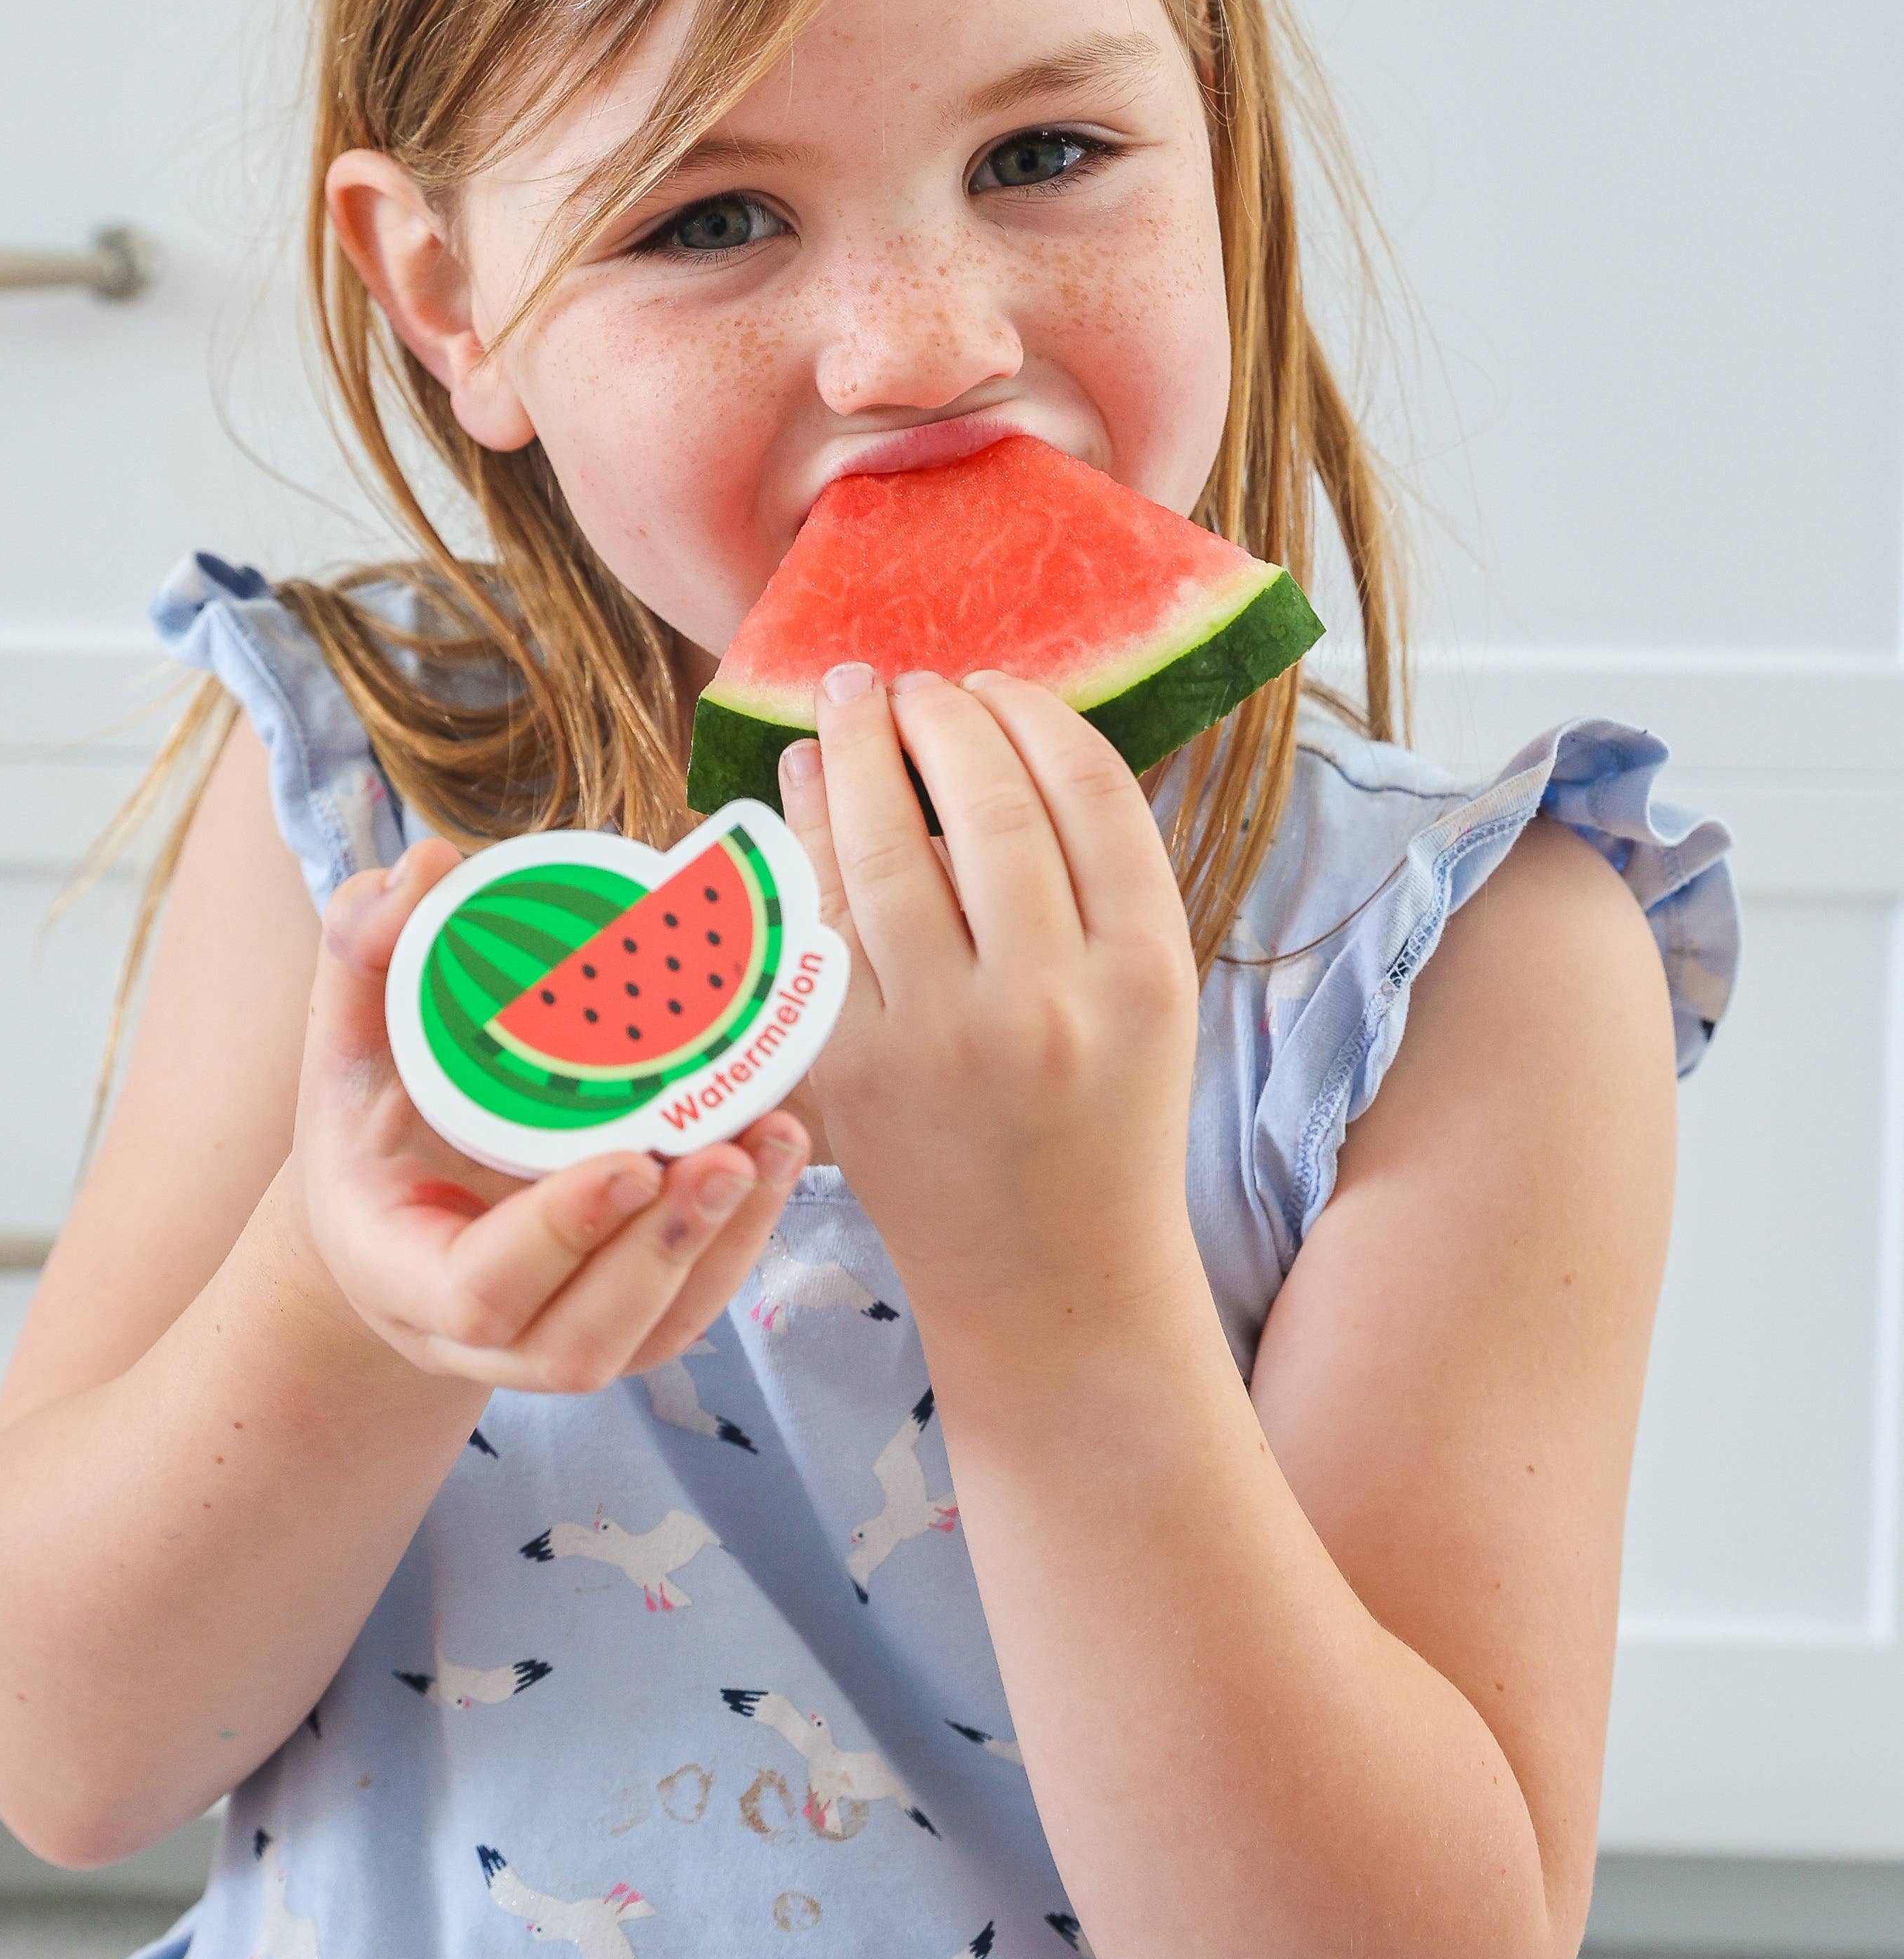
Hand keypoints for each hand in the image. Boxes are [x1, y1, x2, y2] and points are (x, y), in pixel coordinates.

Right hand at [280, 839, 806, 1389]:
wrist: (387, 1212)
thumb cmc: (367, 1120)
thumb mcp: (343, 1042)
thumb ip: (364, 954)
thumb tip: (424, 865)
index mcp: (398, 1270)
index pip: (478, 1290)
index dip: (557, 1236)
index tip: (629, 1163)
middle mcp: (478, 1333)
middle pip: (581, 1339)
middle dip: (663, 1251)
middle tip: (725, 1152)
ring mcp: (552, 1342)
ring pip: (651, 1332)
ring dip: (722, 1242)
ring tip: (775, 1138)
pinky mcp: (619, 1323)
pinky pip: (689, 1312)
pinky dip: (742, 1242)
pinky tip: (777, 1154)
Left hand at [778, 666, 1200, 1346]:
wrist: (1051, 1276)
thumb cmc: (1107, 1116)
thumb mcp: (1152, 996)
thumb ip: (1101, 877)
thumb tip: (1007, 728)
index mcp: (1145, 975)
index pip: (1087, 791)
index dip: (1032, 712)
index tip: (996, 682)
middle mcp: (1046, 1002)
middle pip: (987, 801)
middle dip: (939, 714)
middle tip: (912, 681)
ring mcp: (939, 1038)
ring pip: (888, 845)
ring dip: (859, 749)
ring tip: (849, 702)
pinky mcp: (853, 1067)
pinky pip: (820, 914)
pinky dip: (806, 831)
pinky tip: (805, 781)